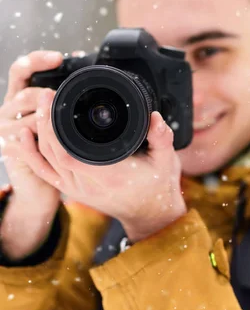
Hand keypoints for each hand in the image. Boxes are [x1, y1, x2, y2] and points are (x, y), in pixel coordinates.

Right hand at [0, 50, 63, 210]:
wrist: (39, 184)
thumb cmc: (53, 148)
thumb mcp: (58, 118)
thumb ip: (62, 98)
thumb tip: (83, 68)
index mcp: (18, 95)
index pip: (21, 69)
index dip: (37, 60)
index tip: (58, 58)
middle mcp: (8, 109)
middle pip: (25, 93)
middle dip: (48, 96)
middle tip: (65, 102)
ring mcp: (5, 129)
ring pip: (28, 118)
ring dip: (49, 123)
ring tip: (66, 127)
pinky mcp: (9, 148)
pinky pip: (26, 141)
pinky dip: (42, 140)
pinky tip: (52, 139)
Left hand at [18, 88, 186, 242]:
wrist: (150, 215)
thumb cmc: (158, 186)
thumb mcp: (166, 160)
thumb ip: (161, 137)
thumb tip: (155, 117)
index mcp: (110, 176)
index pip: (71, 154)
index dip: (56, 128)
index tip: (57, 100)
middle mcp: (89, 185)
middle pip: (54, 152)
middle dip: (45, 122)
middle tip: (45, 95)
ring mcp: (77, 189)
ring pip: (46, 160)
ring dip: (38, 133)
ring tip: (39, 106)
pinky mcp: (72, 189)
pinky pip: (45, 172)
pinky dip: (31, 154)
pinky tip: (24, 136)